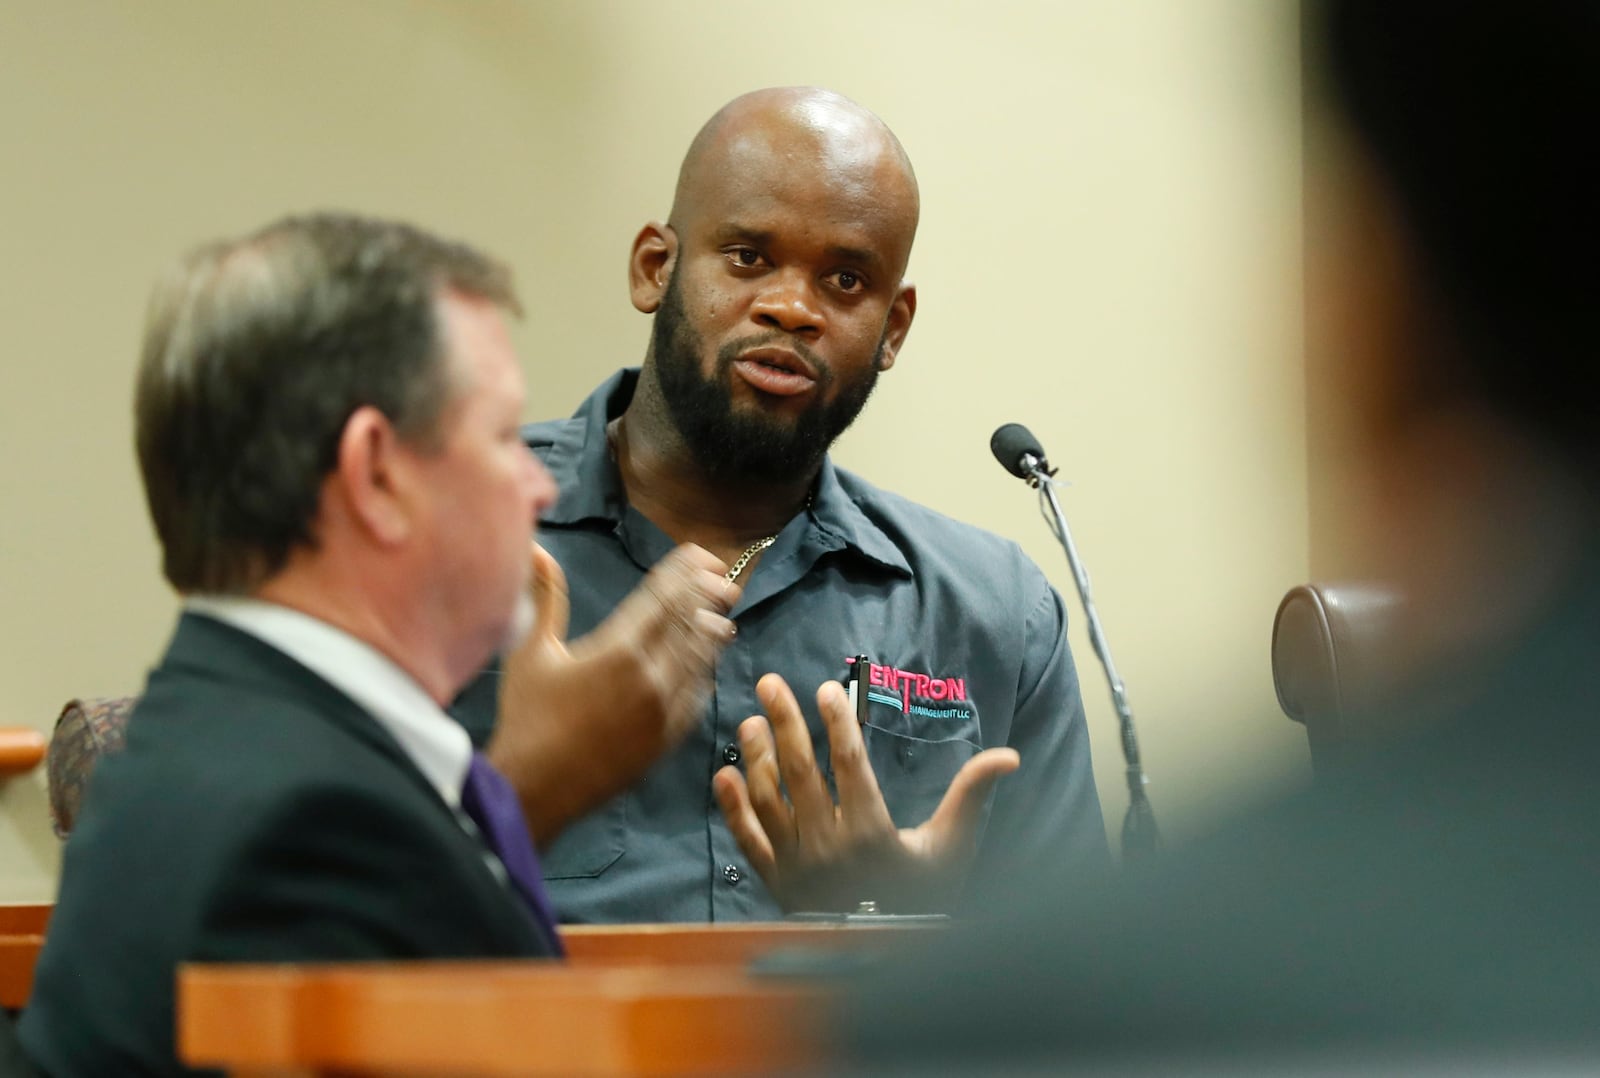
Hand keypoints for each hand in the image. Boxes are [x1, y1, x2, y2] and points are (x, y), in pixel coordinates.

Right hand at [487, 542, 737, 844]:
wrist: (536, 788)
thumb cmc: (527, 718)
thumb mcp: (530, 652)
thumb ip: (546, 598)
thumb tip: (540, 550)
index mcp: (618, 648)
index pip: (664, 597)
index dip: (686, 572)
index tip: (699, 554)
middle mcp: (649, 675)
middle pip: (691, 624)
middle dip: (709, 597)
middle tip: (725, 579)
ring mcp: (663, 710)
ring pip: (700, 660)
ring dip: (713, 634)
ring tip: (724, 617)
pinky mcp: (667, 739)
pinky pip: (697, 698)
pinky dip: (705, 675)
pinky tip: (707, 666)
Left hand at [712, 673, 1019, 912]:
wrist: (887, 958)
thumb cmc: (924, 897)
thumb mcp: (953, 847)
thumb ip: (972, 796)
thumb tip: (1009, 756)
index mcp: (871, 831)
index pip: (849, 763)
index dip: (838, 722)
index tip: (828, 689)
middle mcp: (829, 844)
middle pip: (801, 772)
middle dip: (786, 722)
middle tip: (771, 684)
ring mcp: (797, 863)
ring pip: (769, 800)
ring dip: (756, 757)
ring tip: (749, 721)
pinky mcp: (776, 881)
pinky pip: (748, 840)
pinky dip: (732, 808)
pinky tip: (722, 775)